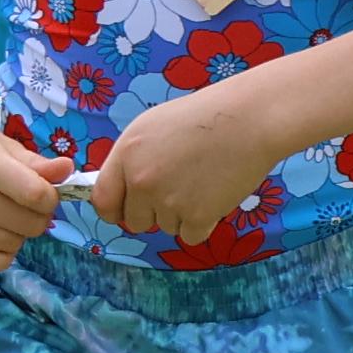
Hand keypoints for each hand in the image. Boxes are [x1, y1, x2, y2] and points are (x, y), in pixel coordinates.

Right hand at [0, 116, 73, 275]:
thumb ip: (34, 162)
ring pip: (12, 245)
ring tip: (2, 216)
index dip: (51, 198)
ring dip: (17, 234)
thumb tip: (69, 171)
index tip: (43, 193)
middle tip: (24, 205)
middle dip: (37, 217)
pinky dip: (0, 254)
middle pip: (29, 224)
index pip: (38, 196)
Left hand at [86, 78, 282, 248]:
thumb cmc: (204, 117)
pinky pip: (191, 236)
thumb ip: (133, 159)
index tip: (126, 211)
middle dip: (154, 212)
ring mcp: (169, 201)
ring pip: (166, 227)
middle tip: (179, 187)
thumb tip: (125, 190)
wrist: (248, 120)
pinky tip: (214, 195)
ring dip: (182, 214)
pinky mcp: (197, 217)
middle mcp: (142, 180)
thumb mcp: (153, 126)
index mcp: (127, 154)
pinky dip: (203, 223)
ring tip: (203, 181)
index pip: (103, 200)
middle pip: (136, 221)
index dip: (115, 210)